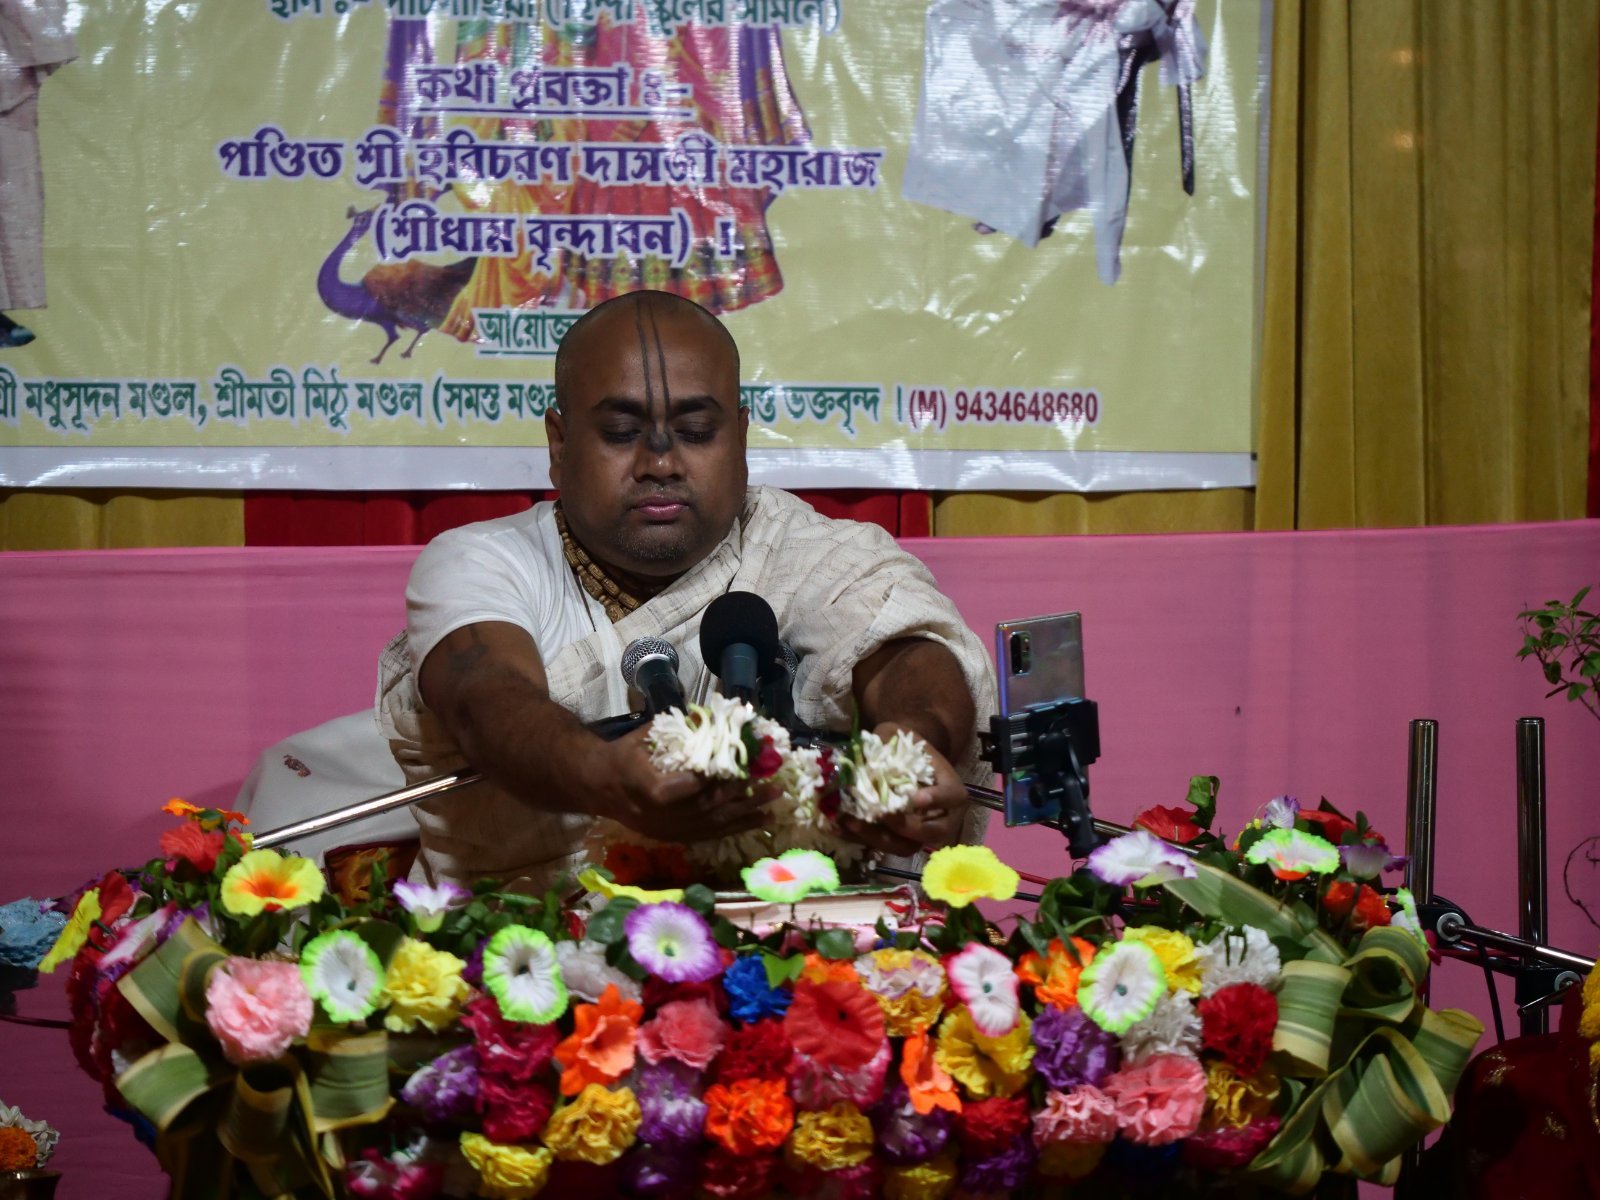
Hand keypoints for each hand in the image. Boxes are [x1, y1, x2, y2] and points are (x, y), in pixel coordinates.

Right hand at [582, 726, 776, 843]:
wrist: (599, 787)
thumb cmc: (623, 755)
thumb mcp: (644, 736)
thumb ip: (677, 729)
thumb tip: (711, 717)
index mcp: (645, 788)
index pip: (682, 789)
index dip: (710, 782)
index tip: (738, 768)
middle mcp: (657, 815)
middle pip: (705, 810)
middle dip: (741, 796)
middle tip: (771, 784)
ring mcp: (666, 830)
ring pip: (712, 825)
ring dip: (746, 814)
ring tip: (774, 805)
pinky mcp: (673, 838)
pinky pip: (709, 835)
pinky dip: (735, 827)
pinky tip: (757, 821)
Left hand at [836, 723, 969, 857]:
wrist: (900, 762)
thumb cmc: (904, 748)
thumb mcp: (898, 735)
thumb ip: (886, 740)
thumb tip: (863, 751)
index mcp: (950, 788)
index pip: (952, 796)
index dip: (936, 799)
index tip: (914, 798)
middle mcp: (943, 817)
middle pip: (932, 833)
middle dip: (905, 826)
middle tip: (880, 814)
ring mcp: (922, 833)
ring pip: (906, 847)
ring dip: (878, 838)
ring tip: (851, 823)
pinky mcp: (901, 841)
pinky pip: (885, 848)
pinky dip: (862, 839)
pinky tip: (840, 827)